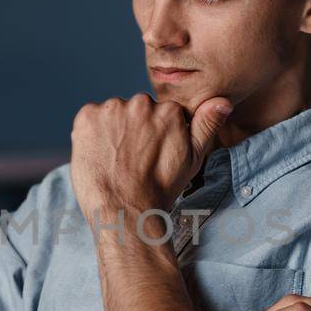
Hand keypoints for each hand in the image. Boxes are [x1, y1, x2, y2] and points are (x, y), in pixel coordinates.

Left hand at [70, 93, 230, 220]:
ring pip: (113, 114)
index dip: (153, 134)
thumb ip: (206, 126)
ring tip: (115, 159)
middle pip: (136, 110)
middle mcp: (142, 103)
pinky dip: (91, 132)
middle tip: (131, 158)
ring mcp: (112, 108)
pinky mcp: (88, 115)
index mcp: (169, 110)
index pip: (158, 113)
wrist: (125, 209)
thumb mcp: (192, 159)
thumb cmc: (160, 189)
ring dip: (112, 129)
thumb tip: (222, 101)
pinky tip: (100, 154)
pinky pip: (91, 117)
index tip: (149, 154)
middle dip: (133, 129)